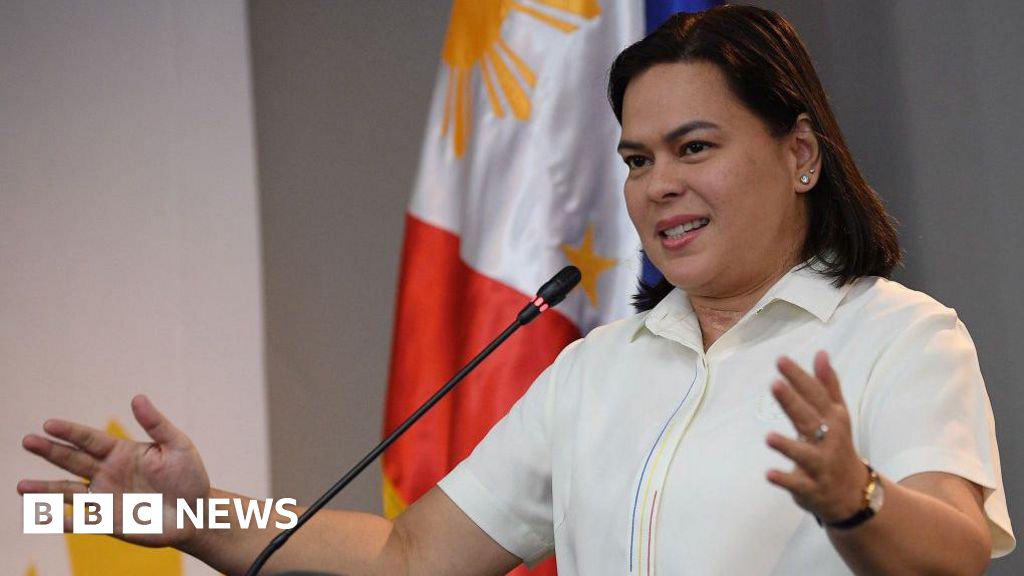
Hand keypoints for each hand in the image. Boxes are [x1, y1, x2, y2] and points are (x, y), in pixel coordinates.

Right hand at [17, 394, 210, 547]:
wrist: (195, 512)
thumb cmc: (188, 476)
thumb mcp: (178, 446)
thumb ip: (156, 424)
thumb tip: (137, 397)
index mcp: (121, 451)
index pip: (90, 439)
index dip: (70, 432)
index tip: (49, 424)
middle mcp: (107, 472)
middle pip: (73, 459)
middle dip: (50, 451)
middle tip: (27, 440)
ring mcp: (105, 496)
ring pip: (69, 491)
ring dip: (45, 489)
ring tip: (20, 486)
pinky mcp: (108, 521)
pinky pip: (81, 520)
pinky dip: (64, 520)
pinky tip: (47, 517)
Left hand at [765, 351, 868, 523]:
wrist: (854, 493)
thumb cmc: (838, 445)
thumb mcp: (838, 415)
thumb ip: (827, 385)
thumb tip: (821, 353)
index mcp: (833, 419)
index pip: (815, 395)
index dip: (799, 378)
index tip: (780, 360)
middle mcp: (828, 440)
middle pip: (809, 419)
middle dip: (793, 403)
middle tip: (775, 384)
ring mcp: (820, 465)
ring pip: (804, 455)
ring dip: (788, 446)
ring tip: (769, 437)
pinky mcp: (811, 488)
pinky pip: (797, 484)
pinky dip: (785, 479)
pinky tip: (769, 473)